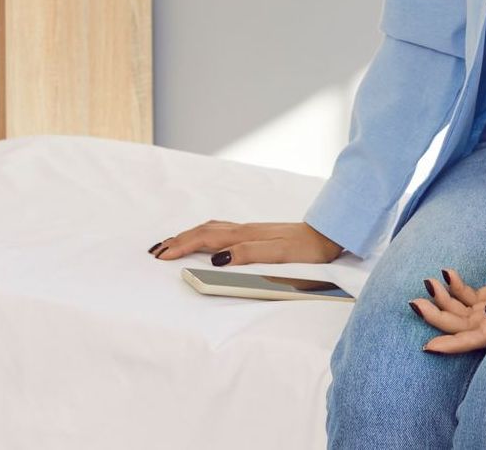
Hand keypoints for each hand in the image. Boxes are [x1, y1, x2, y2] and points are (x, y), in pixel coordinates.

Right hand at [147, 220, 343, 265]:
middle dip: (179, 240)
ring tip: (173, 243)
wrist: (329, 235)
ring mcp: (251, 230)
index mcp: (246, 236)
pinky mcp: (258, 234)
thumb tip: (218, 258)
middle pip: (204, 231)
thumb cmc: (307, 249)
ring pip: (212, 228)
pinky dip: (205, 234)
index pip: (206, 239)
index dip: (182, 247)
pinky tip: (206, 239)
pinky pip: (223, 230)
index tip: (161, 256)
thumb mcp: (280, 255)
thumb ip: (249, 254)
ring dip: (190, 235)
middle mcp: (245, 230)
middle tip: (156, 251)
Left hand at [411, 217, 485, 354]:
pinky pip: (477, 295)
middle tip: (415, 301)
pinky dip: (459, 288)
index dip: (453, 343)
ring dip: (446, 301)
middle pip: (467, 325)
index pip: (478, 336)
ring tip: (428, 282)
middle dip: (439, 317)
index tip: (427, 346)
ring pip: (468, 310)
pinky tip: (449, 273)